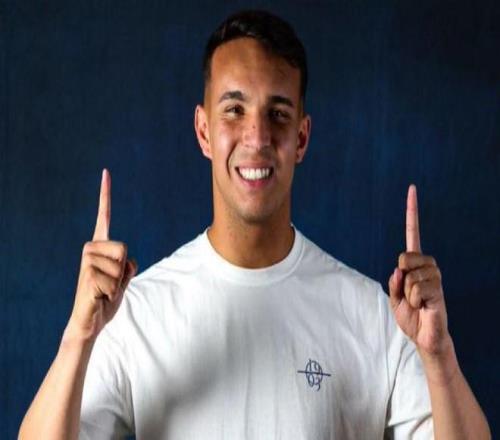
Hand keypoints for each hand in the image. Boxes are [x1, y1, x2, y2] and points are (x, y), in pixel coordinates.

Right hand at [65, 169, 136, 341]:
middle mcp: (90, 249)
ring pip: (121, 264)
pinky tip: (100, 297)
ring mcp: (86, 262)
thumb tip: (130, 261)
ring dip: (119, 283)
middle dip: (124, 270)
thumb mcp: (123, 282)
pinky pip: (114, 280)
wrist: (90, 322)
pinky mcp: (86, 276)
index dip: (105, 196)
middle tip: (111, 284)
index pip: (105, 217)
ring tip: (105, 291)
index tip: (105, 173)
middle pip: (124, 248)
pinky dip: (113, 292)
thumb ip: (128, 268)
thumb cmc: (105, 300)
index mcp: (101, 247)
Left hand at [388, 185, 449, 356]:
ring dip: (407, 293)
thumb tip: (399, 269)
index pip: (413, 234)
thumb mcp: (394, 298)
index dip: (412, 212)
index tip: (412, 188)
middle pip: (405, 257)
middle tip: (408, 292)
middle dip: (401, 275)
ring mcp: (435, 278)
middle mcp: (428, 266)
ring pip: (410, 276)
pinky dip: (413, 301)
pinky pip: (416, 289)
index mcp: (415, 264)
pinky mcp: (439, 291)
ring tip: (416, 302)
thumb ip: (394, 282)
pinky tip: (423, 306)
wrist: (424, 338)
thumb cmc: (411, 317)